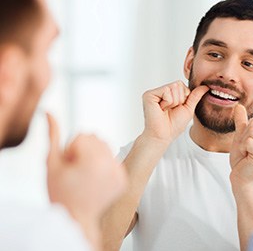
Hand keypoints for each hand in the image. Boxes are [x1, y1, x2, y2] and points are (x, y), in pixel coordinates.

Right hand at [46, 114, 126, 247]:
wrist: (76, 218)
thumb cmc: (61, 193)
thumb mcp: (52, 163)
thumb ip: (53, 135)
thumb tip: (50, 113)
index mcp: (94, 160)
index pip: (83, 135)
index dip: (71, 150)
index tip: (70, 166)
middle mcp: (110, 165)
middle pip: (95, 138)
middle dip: (83, 150)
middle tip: (77, 170)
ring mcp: (119, 172)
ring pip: (105, 146)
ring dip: (94, 155)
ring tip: (86, 174)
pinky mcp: (123, 179)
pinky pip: (113, 158)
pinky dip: (104, 164)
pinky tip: (95, 179)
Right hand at [142, 80, 208, 143]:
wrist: (163, 135)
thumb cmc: (173, 125)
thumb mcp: (188, 108)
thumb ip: (195, 96)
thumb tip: (206, 86)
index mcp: (168, 94)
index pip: (182, 85)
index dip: (184, 98)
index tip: (176, 109)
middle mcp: (160, 91)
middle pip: (178, 84)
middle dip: (179, 99)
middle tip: (170, 110)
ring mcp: (154, 92)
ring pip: (173, 87)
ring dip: (174, 102)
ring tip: (165, 110)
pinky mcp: (149, 95)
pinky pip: (166, 90)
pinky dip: (168, 102)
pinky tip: (161, 109)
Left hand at [230, 104, 252, 186]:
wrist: (240, 177)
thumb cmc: (241, 158)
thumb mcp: (240, 136)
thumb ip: (241, 122)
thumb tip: (239, 106)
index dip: (244, 132)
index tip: (246, 145)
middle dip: (243, 137)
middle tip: (245, 150)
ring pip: (250, 131)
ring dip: (242, 142)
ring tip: (246, 153)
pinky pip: (248, 141)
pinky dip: (242, 148)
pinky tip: (246, 157)